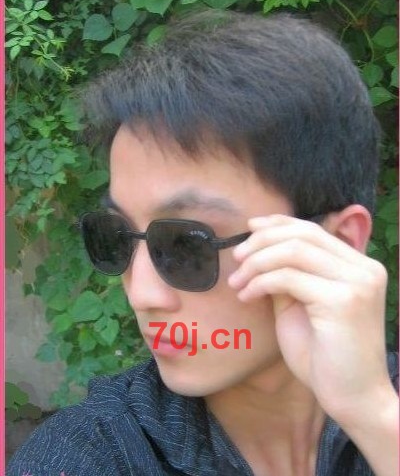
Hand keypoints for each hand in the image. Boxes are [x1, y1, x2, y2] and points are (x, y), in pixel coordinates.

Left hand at [228, 213, 392, 422]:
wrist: (352, 398)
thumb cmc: (324, 355)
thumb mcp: (300, 305)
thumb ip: (286, 276)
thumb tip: (258, 250)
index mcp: (357, 265)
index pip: (312, 229)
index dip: (278, 223)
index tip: (249, 228)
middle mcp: (363, 268)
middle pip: (302, 234)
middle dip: (261, 241)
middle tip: (236, 258)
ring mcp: (357, 283)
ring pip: (293, 251)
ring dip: (256, 263)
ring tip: (237, 281)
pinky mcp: (343, 301)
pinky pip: (289, 278)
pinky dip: (260, 283)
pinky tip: (247, 297)